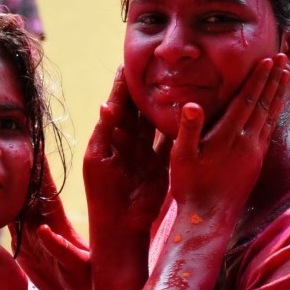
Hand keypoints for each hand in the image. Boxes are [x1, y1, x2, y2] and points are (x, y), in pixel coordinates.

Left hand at [10, 160, 89, 289]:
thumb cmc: (54, 273)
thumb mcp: (33, 245)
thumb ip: (19, 222)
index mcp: (45, 223)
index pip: (34, 194)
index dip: (28, 171)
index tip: (20, 147)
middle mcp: (57, 230)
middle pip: (46, 199)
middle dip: (40, 175)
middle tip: (33, 150)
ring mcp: (68, 246)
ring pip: (56, 218)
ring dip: (47, 199)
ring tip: (38, 177)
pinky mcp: (76, 267)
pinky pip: (65, 253)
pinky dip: (55, 243)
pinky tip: (45, 231)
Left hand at [84, 67, 169, 256]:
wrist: (118, 224)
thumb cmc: (102, 192)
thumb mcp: (98, 160)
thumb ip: (104, 132)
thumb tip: (106, 104)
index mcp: (110, 138)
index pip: (117, 105)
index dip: (122, 86)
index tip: (127, 64)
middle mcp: (129, 142)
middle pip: (139, 110)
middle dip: (146, 90)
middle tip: (157, 67)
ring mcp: (147, 153)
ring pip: (156, 124)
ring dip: (164, 107)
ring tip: (177, 83)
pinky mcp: (162, 165)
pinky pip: (172, 143)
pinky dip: (179, 130)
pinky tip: (191, 113)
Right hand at [168, 55, 289, 218]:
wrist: (208, 216)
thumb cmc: (189, 185)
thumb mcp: (181, 156)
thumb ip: (189, 129)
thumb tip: (192, 104)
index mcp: (226, 136)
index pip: (246, 100)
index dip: (257, 79)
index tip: (267, 60)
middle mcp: (245, 141)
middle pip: (263, 103)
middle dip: (273, 79)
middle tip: (282, 58)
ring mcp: (254, 151)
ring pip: (270, 115)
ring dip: (278, 93)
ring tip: (286, 75)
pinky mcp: (257, 161)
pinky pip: (270, 129)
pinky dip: (276, 112)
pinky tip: (277, 106)